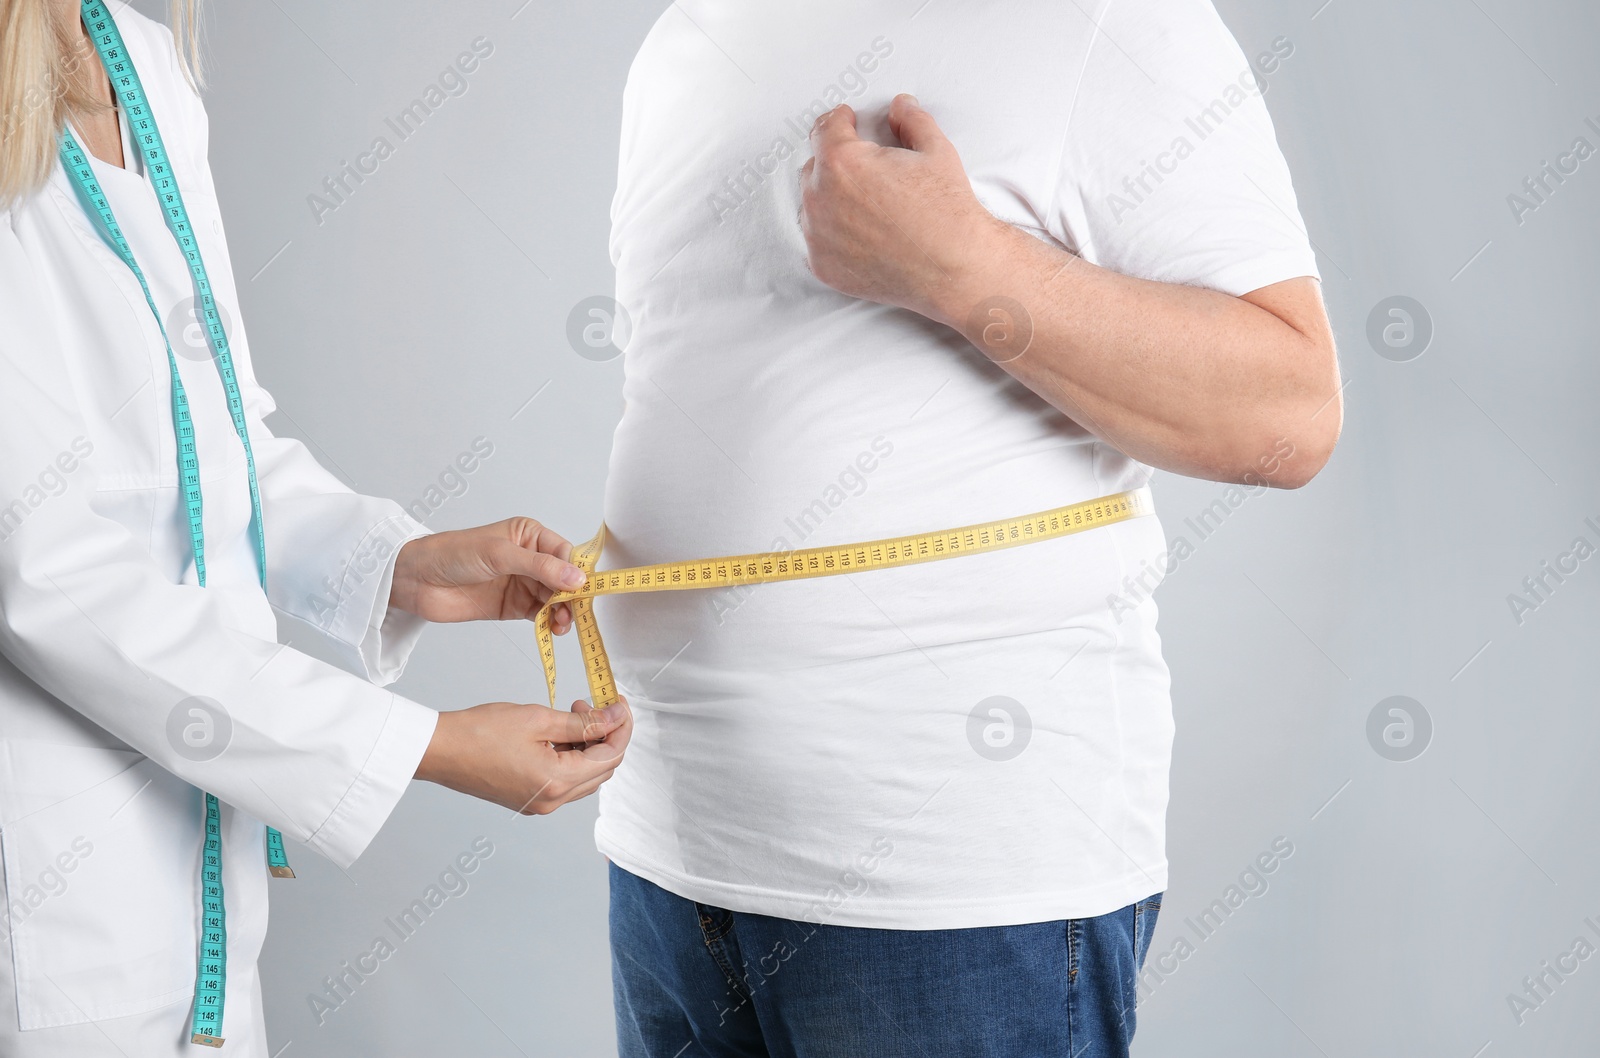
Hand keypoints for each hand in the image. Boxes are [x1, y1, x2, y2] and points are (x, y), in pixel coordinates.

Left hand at [390, 519, 584, 632]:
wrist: (415, 580)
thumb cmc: (452, 553)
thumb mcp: (499, 554)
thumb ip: (540, 567)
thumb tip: (577, 579)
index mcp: (529, 535)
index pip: (564, 553)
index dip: (576, 571)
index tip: (584, 590)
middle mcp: (529, 558)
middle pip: (564, 579)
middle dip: (571, 596)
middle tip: (574, 613)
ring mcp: (522, 583)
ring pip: (555, 599)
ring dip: (562, 612)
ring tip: (561, 624)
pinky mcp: (513, 606)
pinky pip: (540, 614)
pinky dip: (549, 623)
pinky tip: (552, 629)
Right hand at [415, 698, 633, 814]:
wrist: (439, 750)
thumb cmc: (479, 733)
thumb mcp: (538, 719)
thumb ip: (582, 721)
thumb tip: (615, 717)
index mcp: (557, 782)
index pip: (610, 757)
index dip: (621, 727)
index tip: (619, 703)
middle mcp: (552, 801)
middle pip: (602, 769)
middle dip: (607, 735)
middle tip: (597, 704)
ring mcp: (540, 803)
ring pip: (585, 775)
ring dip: (588, 744)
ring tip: (574, 712)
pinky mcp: (529, 799)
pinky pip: (565, 779)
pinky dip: (571, 754)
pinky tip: (560, 731)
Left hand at [799, 94, 1008, 326]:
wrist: (954, 267)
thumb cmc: (947, 211)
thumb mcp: (936, 151)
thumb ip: (911, 120)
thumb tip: (899, 107)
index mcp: (842, 162)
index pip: (825, 129)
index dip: (839, 120)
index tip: (845, 121)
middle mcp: (821, 198)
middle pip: (815, 167)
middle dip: (836, 162)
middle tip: (865, 170)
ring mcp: (818, 236)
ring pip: (813, 205)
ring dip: (831, 199)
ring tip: (865, 205)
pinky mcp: (823, 266)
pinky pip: (818, 241)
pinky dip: (833, 235)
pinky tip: (861, 234)